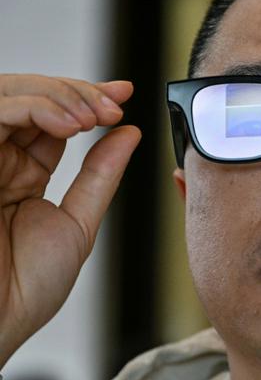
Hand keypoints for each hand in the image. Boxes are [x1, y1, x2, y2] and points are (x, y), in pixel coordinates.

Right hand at [0, 74, 140, 367]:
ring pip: (9, 96)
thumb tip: (129, 134)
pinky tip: (68, 124)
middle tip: (113, 105)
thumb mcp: (77, 222)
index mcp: (22, 174)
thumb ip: (100, 175)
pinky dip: (33, 109)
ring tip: (93, 117)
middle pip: (32, 98)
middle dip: (77, 93)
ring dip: (58, 96)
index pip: (55, 119)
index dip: (88, 99)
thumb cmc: (26, 286)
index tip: (124, 94)